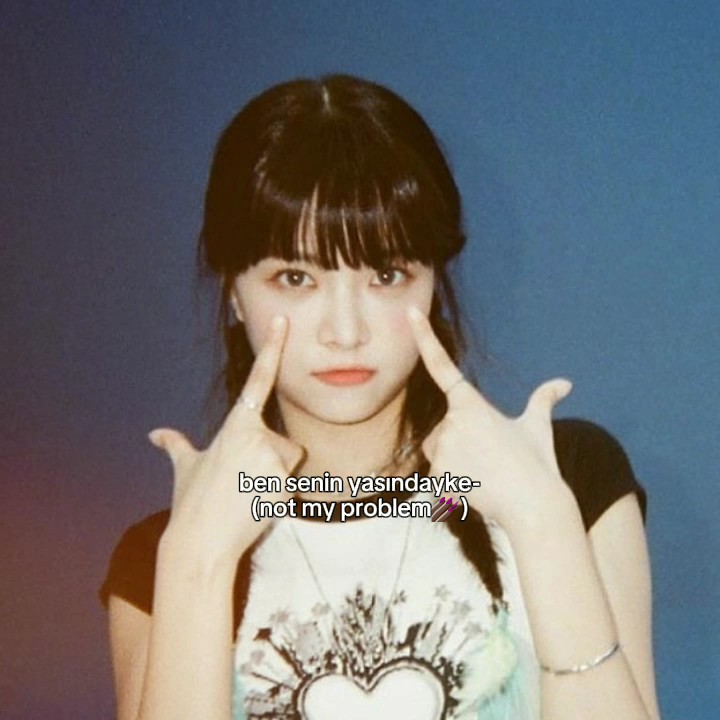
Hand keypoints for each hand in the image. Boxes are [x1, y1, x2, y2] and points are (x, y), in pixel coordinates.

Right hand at [148, 315, 303, 563]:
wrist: (200, 543)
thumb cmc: (191, 503)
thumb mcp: (184, 468)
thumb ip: (176, 446)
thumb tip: (155, 435)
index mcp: (235, 425)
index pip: (258, 380)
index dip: (272, 348)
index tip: (283, 321)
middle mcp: (257, 436)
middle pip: (284, 442)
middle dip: (271, 461)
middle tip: (245, 482)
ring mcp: (272, 461)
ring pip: (290, 462)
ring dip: (276, 477)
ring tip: (249, 495)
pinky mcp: (284, 485)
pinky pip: (292, 486)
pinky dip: (278, 497)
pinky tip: (255, 509)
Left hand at [407, 306, 573, 530]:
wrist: (535, 506)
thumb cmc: (537, 463)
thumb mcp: (538, 427)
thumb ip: (544, 400)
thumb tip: (565, 384)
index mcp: (472, 404)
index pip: (442, 365)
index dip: (424, 338)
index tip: (411, 313)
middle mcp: (453, 422)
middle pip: (442, 429)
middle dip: (458, 441)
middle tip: (488, 459)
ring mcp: (444, 449)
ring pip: (437, 452)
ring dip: (453, 462)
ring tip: (483, 475)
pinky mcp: (439, 476)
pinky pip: (437, 478)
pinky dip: (451, 485)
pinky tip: (474, 491)